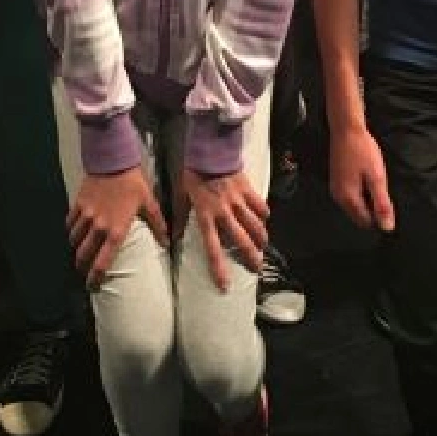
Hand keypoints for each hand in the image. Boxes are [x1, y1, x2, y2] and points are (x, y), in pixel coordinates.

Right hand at [67, 168, 168, 288]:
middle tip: (83, 272)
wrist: (113, 160)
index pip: (103, 261)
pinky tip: (73, 232)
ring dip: (76, 248)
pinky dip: (71, 230)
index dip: (96, 276)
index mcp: (116, 230)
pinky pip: (70, 223)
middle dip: (81, 266)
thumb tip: (167, 243)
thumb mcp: (149, 203)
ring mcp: (86, 216)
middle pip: (84, 254)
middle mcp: (98, 227)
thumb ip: (157, 224)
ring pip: (74, 240)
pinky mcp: (78, 204)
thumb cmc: (133, 183)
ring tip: (79, 252)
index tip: (93, 286)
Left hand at [176, 168, 268, 290]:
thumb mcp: (181, 195)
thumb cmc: (192, 173)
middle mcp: (224, 213)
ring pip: (254, 225)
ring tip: (264, 247)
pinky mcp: (248, 190)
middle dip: (250, 257)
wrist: (208, 149)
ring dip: (261, 238)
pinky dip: (263, 214)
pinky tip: (265, 219)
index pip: (213, 248)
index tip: (225, 285)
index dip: (219, 268)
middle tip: (257, 268)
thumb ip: (179, 216)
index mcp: (206, 216)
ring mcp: (238, 201)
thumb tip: (171, 237)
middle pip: (241, 241)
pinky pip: (259, 205)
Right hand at [329, 122, 394, 230]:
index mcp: (348, 198)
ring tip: (373, 181)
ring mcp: (335, 189)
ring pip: (355, 206)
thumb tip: (387, 227)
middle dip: (372, 208)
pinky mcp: (336, 181)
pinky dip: (360, 192)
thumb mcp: (377, 177)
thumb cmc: (362, 151)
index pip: (366, 221)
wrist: (346, 129)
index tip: (386, 199)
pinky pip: (350, 196)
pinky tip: (366, 178)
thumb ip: (382, 203)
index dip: (380, 215)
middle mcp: (338, 198)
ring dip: (367, 199)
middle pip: (359, 215)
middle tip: (380, 187)